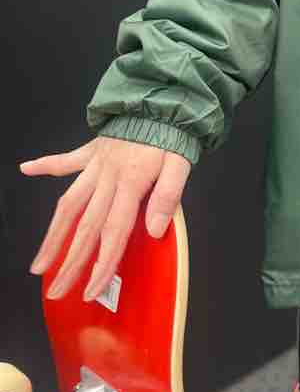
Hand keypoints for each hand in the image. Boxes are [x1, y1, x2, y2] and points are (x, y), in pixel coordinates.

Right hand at [19, 137, 191, 302]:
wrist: (164, 99)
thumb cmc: (173, 135)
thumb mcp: (180, 165)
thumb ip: (168, 196)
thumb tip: (153, 230)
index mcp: (130, 184)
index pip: (114, 233)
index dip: (102, 264)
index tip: (89, 290)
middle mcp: (106, 178)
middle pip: (86, 227)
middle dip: (70, 263)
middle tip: (56, 291)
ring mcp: (95, 164)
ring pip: (69, 204)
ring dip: (53, 234)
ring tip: (38, 263)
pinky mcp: (92, 150)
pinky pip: (66, 160)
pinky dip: (46, 164)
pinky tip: (26, 168)